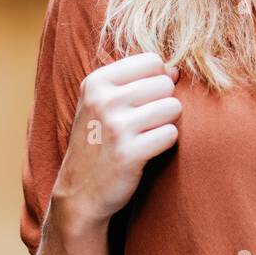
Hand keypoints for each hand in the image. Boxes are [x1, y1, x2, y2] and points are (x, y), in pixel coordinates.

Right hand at [51, 52, 182, 230]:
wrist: (79, 193)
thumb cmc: (99, 141)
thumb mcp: (103, 103)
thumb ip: (137, 80)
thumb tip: (175, 70)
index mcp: (96, 82)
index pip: (153, 61)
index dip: (157, 80)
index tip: (143, 100)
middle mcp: (103, 100)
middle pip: (165, 84)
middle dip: (163, 102)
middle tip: (144, 123)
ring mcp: (115, 127)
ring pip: (173, 107)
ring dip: (167, 123)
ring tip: (146, 135)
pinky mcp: (128, 154)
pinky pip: (171, 134)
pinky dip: (166, 143)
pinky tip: (147, 151)